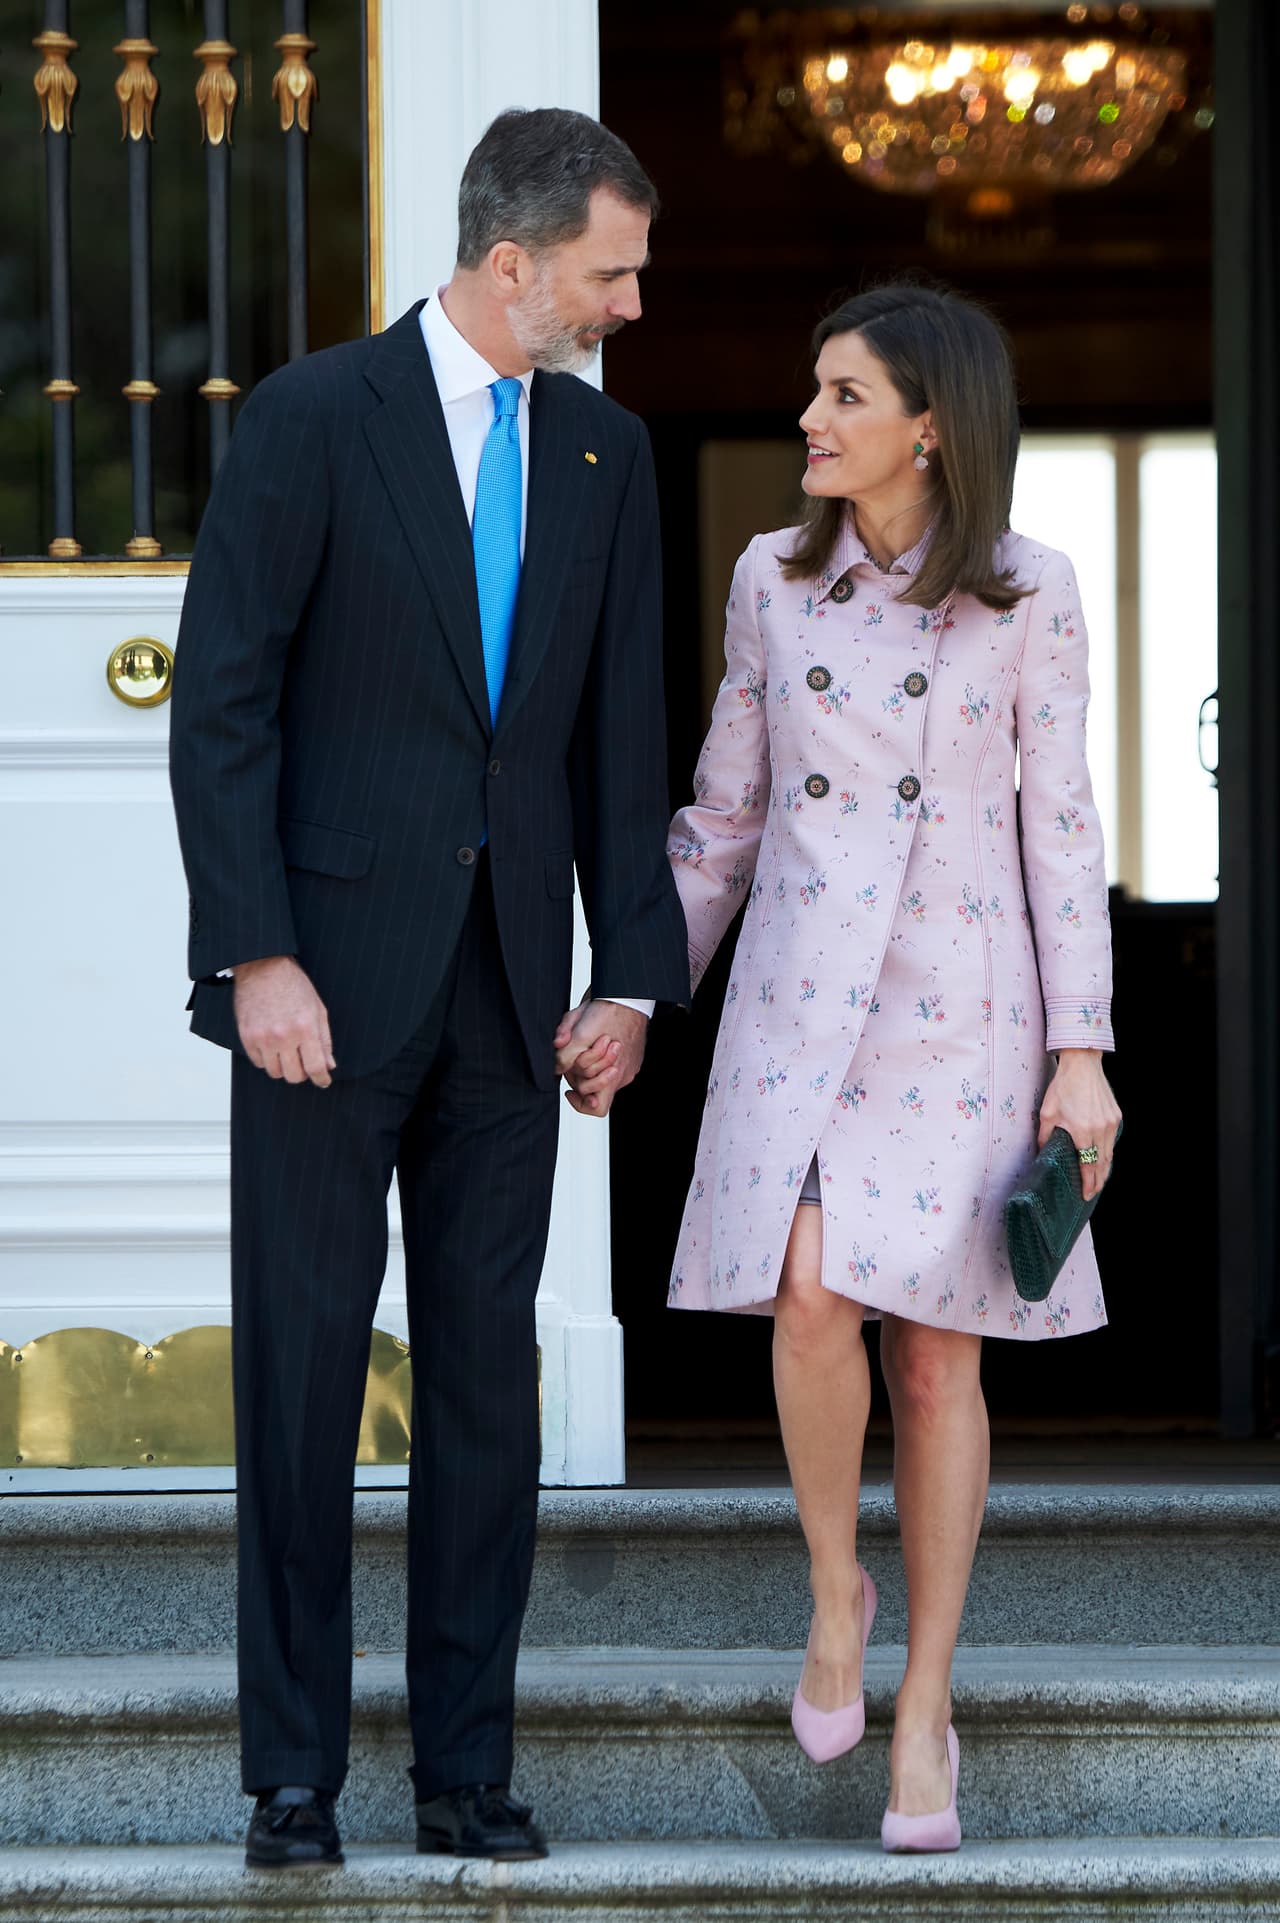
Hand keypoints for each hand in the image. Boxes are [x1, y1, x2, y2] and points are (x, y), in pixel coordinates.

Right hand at [234, 955, 335, 1087]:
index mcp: (305, 1028)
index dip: (322, 1079)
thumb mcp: (318, 1009)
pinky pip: (258, 1063)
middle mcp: (284, 1036)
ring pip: (275, 1072)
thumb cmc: (293, 986)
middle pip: (294, 1076)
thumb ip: (324, 1040)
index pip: (316, 1067)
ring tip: (287, 1051)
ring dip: (283, 1067)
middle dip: (302, 1073)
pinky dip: (267, 1059)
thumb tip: (329, 1065)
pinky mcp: (247, 1037)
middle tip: (304, 1062)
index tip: (323, 1081)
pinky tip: (272, 1045)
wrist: (263, 967)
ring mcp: (263, 1038)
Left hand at [553, 999, 647, 1117]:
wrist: (626, 992)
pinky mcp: (631, 1056)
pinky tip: (598, 1038)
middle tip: (575, 1058)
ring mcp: (628, 1064)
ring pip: (601, 1074)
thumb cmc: (607, 1009)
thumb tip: (556, 1069)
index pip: (596, 1107)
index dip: (580, 1103)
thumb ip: (565, 1054)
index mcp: (613, 1073)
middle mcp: (622, 1073)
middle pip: (594, 1088)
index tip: (569, 1090)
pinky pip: (611, 1064)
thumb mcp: (578, 1030)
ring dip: (589, 1062)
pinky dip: (600, 1056)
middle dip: (580, 1075)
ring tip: (588, 1043)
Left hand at [1038, 1049, 1121, 1201]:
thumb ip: (1046, 1135)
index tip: (1085, 1194)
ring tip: (1098, 1181)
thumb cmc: (1063, 1087)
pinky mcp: (1116, 1117)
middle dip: (1098, 1182)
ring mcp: (1111, 1123)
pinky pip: (1112, 1141)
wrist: (1082, 1065)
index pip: (1087, 1165)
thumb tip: (1043, 1151)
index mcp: (1082, 1131)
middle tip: (1092, 1194)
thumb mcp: (1048, 1113)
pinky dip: (1107, 1153)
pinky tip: (1101, 1159)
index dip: (1088, 1183)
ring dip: (1104, 1169)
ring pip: (1110, 1154)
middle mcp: (1100, 1129)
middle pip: (1102, 1164)